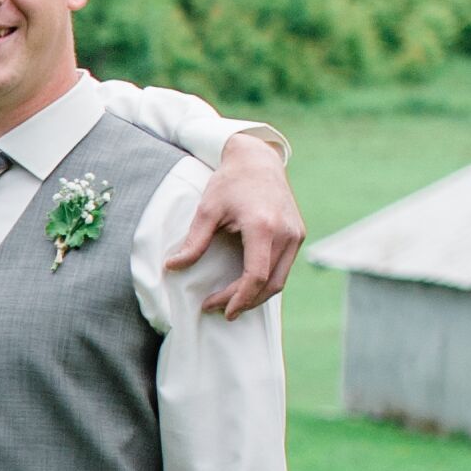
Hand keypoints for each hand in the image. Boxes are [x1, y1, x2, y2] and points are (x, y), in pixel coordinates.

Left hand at [170, 137, 303, 317]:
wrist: (258, 160)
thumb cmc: (230, 182)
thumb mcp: (207, 209)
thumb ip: (194, 241)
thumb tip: (172, 267)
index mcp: (263, 227)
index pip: (255, 275)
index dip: (238, 298)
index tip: (219, 309)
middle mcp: (286, 233)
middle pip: (270, 283)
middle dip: (244, 301)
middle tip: (218, 310)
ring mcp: (296, 234)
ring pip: (280, 279)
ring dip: (256, 296)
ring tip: (230, 303)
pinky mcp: (297, 234)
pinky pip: (284, 267)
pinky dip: (266, 282)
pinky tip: (245, 286)